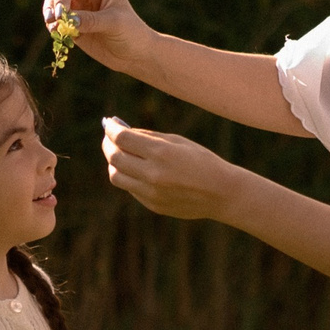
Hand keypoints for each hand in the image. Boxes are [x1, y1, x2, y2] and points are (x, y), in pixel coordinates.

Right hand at [43, 0, 151, 72]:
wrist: (133, 56)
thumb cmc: (131, 33)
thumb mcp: (114, 23)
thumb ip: (91, 20)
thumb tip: (68, 20)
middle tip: (61, 15)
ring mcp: (79, 8)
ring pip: (55, 0)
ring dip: (50, 9)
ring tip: (51, 22)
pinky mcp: (72, 25)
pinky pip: (55, 19)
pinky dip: (52, 23)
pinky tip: (55, 31)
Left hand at [100, 119, 247, 222]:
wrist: (222, 193)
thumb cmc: (201, 161)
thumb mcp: (178, 141)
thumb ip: (149, 137)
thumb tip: (122, 132)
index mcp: (161, 152)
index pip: (122, 138)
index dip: (111, 129)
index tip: (109, 124)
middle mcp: (153, 174)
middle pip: (115, 158)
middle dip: (108, 145)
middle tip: (109, 139)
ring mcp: (151, 192)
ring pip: (116, 176)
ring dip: (113, 163)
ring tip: (119, 155)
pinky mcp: (152, 205)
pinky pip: (130, 188)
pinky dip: (128, 176)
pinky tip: (136, 170)